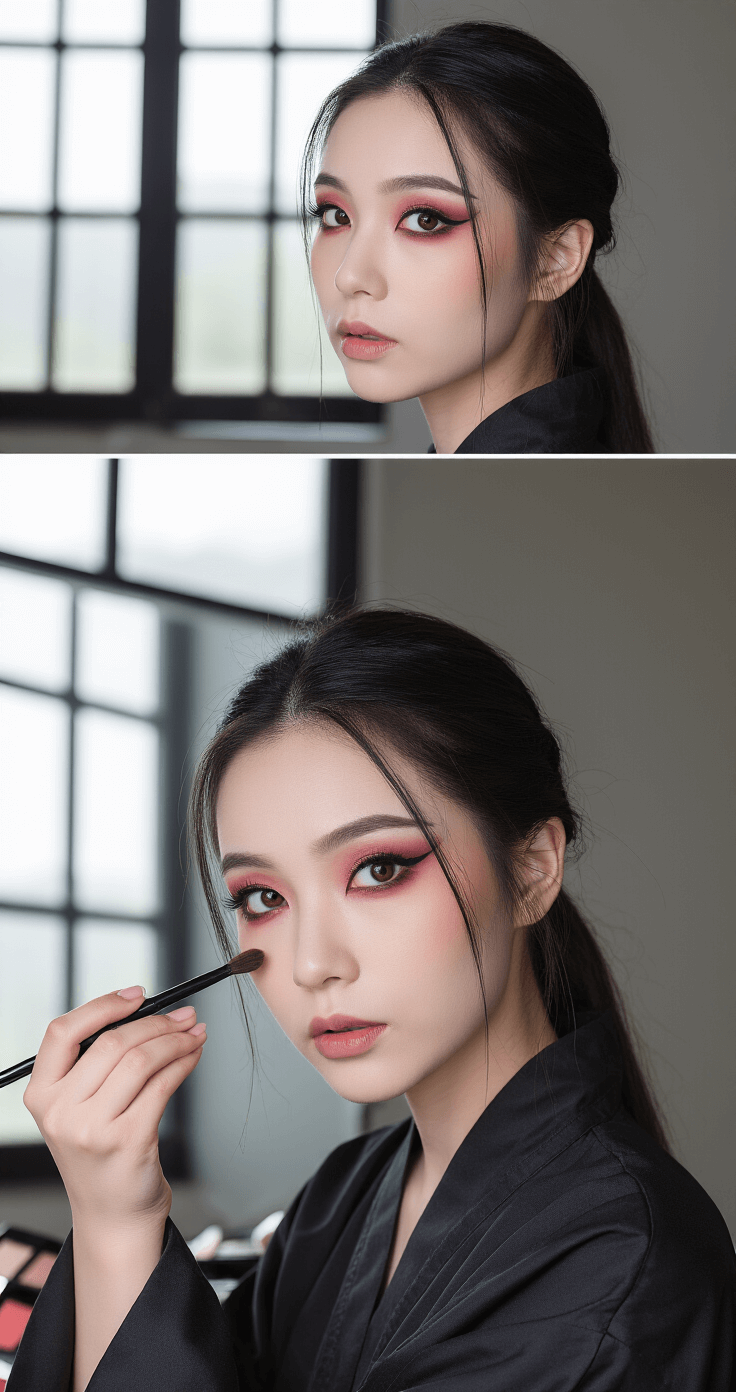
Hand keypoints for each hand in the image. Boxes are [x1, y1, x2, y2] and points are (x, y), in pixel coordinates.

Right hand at [23, 987, 206, 1236]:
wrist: (112, 1215)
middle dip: (156, 1022)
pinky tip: (192, 1058)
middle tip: (183, 1017)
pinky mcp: (128, 1141)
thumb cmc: (101, 1154)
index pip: (62, 1032)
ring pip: (141, 1060)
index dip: (102, 1005)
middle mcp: (60, 1112)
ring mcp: (92, 1129)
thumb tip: (145, 1012)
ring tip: (194, 1035)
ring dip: (176, 1040)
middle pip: (112, 1042)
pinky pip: (162, 1085)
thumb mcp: (77, 1109)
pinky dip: (184, 1063)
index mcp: (41, 1095)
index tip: (137, 994)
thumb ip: (94, 1064)